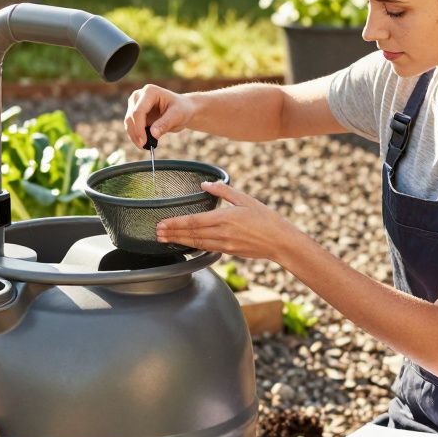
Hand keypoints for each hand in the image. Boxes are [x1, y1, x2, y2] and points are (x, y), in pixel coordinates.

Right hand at [125, 84, 195, 148]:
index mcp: (150, 91)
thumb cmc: (182, 109)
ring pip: (128, 123)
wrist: (182, 109)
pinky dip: (136, 136)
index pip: (138, 111)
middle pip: (131, 117)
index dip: (139, 128)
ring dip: (135, 136)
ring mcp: (135, 104)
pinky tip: (145, 142)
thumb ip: (165, 124)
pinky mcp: (134, 114)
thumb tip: (153, 134)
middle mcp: (139, 96)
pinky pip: (131, 127)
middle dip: (136, 133)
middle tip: (144, 146)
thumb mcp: (178, 115)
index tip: (144, 142)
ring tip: (146, 145)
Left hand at [156, 181, 300, 261]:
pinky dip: (192, 246)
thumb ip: (224, 190)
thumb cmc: (266, 218)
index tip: (161, 223)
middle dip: (171, 234)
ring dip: (178, 242)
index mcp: (225, 218)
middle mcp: (222, 233)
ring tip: (164, 240)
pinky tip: (185, 245)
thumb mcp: (245, 199)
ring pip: (196, 243)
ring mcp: (224, 245)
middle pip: (190, 234)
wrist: (280, 242)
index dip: (175, 223)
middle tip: (156, 234)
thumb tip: (205, 184)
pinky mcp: (228, 252)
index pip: (193, 221)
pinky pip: (206, 249)